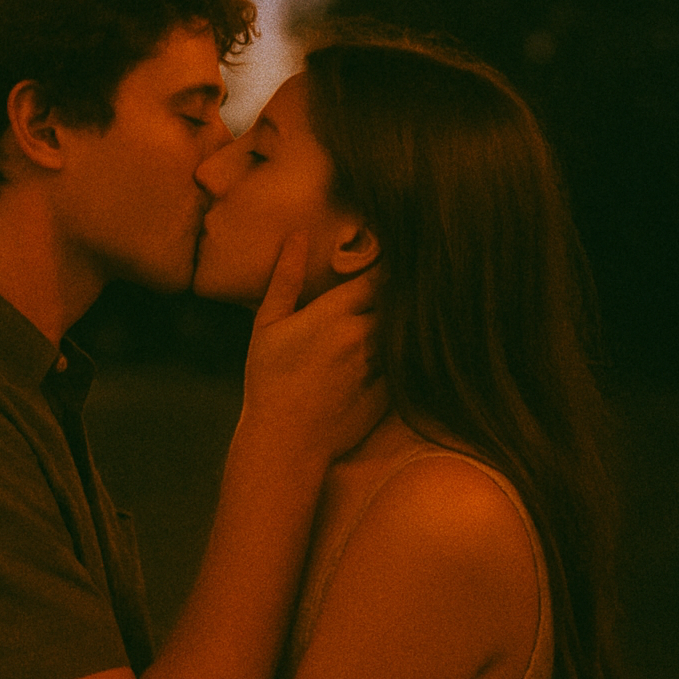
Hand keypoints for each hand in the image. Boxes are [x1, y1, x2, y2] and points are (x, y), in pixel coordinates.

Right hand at [242, 232, 384, 463]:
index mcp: (335, 314)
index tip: (390, 256)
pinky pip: (406, 362)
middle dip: (398, 292)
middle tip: (405, 281)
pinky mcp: (392, 392)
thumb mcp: (268, 326)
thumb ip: (284, 278)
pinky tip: (403, 352)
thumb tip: (297, 236)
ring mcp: (381, 366)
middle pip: (397, 300)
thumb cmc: (269, 382)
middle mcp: (364, 336)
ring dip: (404, 321)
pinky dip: (405, 353)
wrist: (286, 443)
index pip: (377, 275)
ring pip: (404, 331)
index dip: (386, 265)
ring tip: (410, 312)